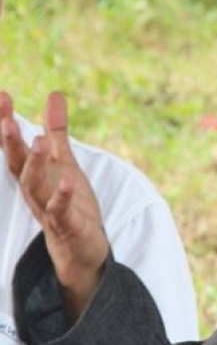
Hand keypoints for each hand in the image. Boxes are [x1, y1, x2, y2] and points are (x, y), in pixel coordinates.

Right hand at [0, 91, 107, 321]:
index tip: (2, 96)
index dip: (5, 122)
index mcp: (33, 174)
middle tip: (7, 118)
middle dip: (10, 142)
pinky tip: (68, 181)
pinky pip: (61, 211)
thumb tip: (54, 94)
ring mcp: (48, 208)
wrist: (80, 250)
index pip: (15, 146)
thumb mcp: (65, 162)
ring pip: (36, 187)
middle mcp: (35, 191)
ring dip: (37, 165)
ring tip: (41, 141)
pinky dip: (63, 197)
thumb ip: (58, 130)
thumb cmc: (70, 203)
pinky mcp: (67, 225)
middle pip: (17, 165)